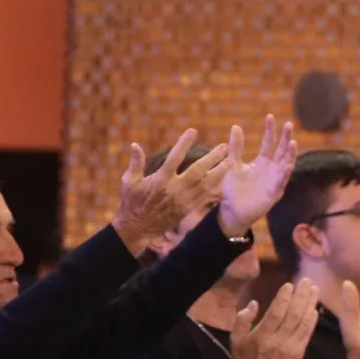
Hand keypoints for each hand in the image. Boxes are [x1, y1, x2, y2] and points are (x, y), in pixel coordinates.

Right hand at [113, 130, 230, 254]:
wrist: (139, 227)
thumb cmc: (132, 202)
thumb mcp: (129, 182)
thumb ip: (135, 163)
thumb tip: (134, 145)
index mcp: (160, 181)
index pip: (174, 159)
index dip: (184, 144)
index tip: (193, 131)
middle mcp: (174, 190)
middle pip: (197, 171)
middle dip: (211, 158)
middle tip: (224, 147)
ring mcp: (183, 200)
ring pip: (205, 183)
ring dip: (219, 171)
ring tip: (231, 160)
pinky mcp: (187, 207)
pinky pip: (204, 195)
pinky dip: (215, 185)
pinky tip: (224, 176)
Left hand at [218, 116, 297, 236]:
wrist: (231, 211)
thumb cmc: (233, 189)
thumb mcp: (232, 165)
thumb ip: (235, 148)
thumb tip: (236, 126)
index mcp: (262, 162)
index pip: (269, 142)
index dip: (270, 130)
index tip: (270, 116)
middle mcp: (271, 169)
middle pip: (281, 150)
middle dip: (285, 138)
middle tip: (288, 124)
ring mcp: (274, 180)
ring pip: (285, 164)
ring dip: (290, 154)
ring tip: (292, 142)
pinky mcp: (273, 193)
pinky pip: (280, 183)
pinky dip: (284, 174)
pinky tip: (287, 166)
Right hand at [228, 279, 318, 358]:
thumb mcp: (235, 340)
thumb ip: (242, 320)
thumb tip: (253, 303)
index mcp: (261, 337)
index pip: (275, 313)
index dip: (283, 298)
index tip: (289, 284)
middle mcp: (277, 341)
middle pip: (293, 315)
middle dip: (301, 296)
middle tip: (306, 282)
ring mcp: (290, 348)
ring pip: (303, 323)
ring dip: (310, 305)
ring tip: (314, 290)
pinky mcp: (299, 354)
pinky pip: (307, 334)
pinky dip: (312, 321)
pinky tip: (314, 309)